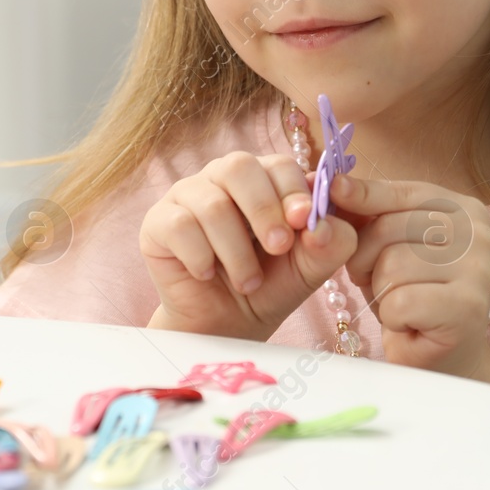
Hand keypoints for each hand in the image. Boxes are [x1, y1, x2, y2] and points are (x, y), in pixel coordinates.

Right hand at [140, 152, 356, 341]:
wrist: (226, 325)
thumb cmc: (270, 286)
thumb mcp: (310, 268)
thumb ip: (331, 242)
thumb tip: (323, 224)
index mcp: (263, 178)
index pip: (278, 163)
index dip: (292, 190)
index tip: (303, 223)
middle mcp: (222, 177)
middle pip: (239, 166)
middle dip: (263, 209)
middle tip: (277, 248)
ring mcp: (186, 195)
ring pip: (212, 204)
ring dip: (236, 252)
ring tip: (247, 282)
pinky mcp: (158, 221)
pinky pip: (179, 226)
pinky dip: (201, 257)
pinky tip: (208, 275)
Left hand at [333, 173, 489, 377]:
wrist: (442, 359)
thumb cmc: (411, 296)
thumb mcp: (388, 247)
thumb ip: (370, 215)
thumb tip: (333, 184)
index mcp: (463, 208)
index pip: (403, 192)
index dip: (364, 193)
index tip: (333, 188)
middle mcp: (478, 232)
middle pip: (389, 228)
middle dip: (365, 258)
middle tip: (376, 282)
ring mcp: (478, 269)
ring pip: (390, 265)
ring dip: (380, 292)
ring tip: (399, 305)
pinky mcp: (467, 308)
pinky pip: (399, 301)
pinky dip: (391, 318)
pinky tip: (410, 325)